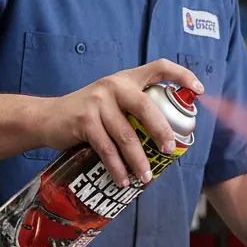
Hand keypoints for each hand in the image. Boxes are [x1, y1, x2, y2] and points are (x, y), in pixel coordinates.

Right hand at [43, 59, 203, 186]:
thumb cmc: (87, 114)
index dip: (182, 75)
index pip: (159, 66)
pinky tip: (123, 180)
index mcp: (126, 79)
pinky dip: (117, 168)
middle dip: (162, 132)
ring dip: (139, 161)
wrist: (46, 118)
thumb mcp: (110, 101)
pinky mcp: (84, 121)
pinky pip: (107, 149)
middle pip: (147, 107)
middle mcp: (114, 85)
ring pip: (127, 135)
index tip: (200, 90)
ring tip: (145, 178)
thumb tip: (166, 135)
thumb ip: (133, 108)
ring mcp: (98, 102)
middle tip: (169, 151)